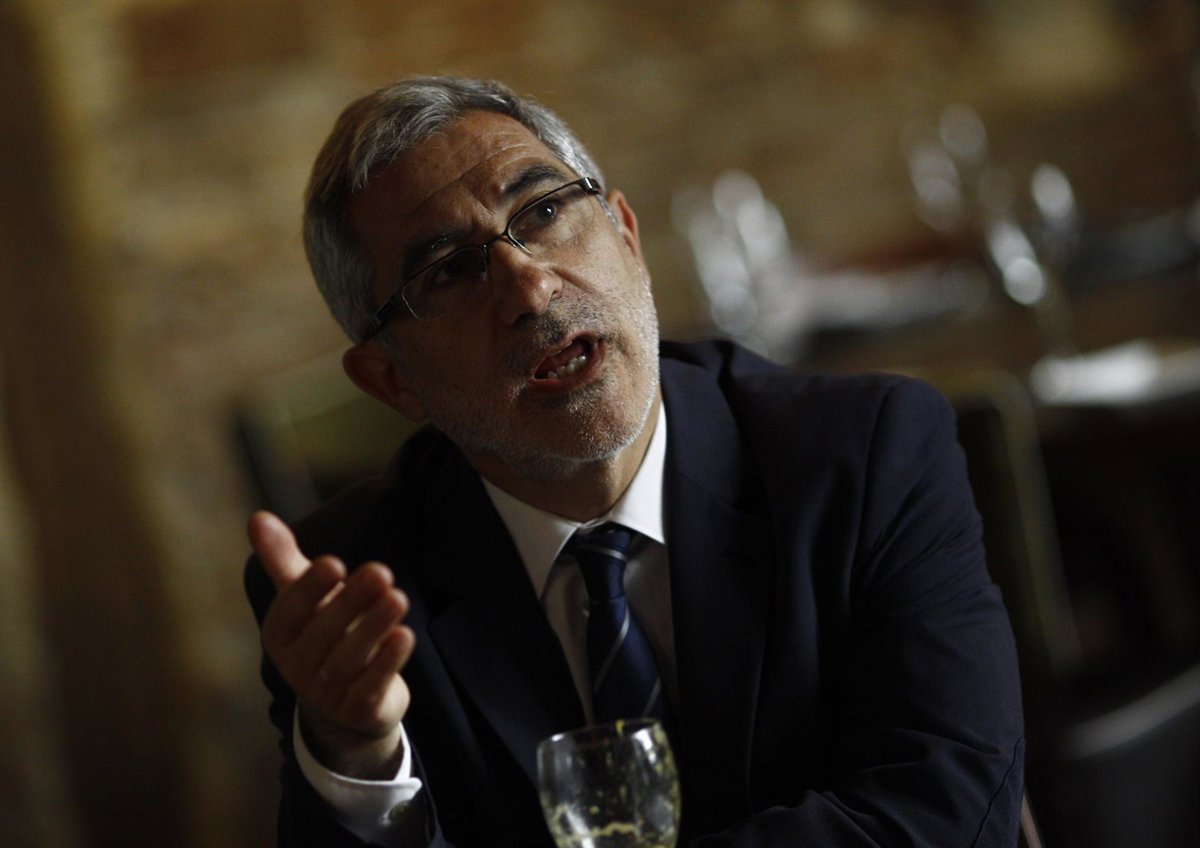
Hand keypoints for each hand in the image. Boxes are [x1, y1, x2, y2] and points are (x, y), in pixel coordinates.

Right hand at [249, 510, 415, 777]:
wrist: (343, 703)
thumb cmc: (323, 632)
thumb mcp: (304, 596)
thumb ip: (283, 559)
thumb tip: (257, 517)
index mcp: (280, 635)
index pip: (290, 611)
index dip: (310, 588)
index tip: (332, 562)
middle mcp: (297, 666)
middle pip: (324, 633)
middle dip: (352, 601)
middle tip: (380, 571)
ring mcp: (327, 693)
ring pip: (349, 659)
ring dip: (374, 627)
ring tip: (398, 598)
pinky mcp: (358, 711)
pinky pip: (370, 687)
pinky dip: (388, 663)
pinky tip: (405, 636)